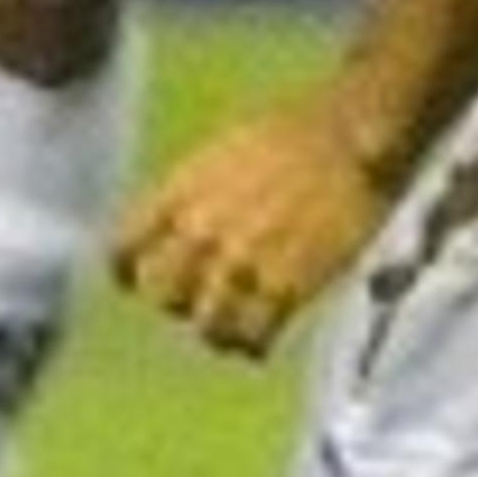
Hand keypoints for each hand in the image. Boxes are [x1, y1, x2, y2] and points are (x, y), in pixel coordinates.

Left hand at [111, 96, 388, 357]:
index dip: (131, 272)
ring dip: (219, 332)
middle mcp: (201, 230)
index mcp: (181, 190)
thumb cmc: (297, 130)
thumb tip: (185, 227)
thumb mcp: (225, 149)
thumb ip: (197, 193)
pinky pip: (253, 339)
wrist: (352, 132)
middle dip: (182, 304)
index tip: (141, 282)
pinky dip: (254, 345)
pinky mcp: (284, 286)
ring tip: (235, 333)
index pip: (125, 248)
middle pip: (165, 296)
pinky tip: (261, 341)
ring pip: (206, 328)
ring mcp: (241, 262)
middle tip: (204, 304)